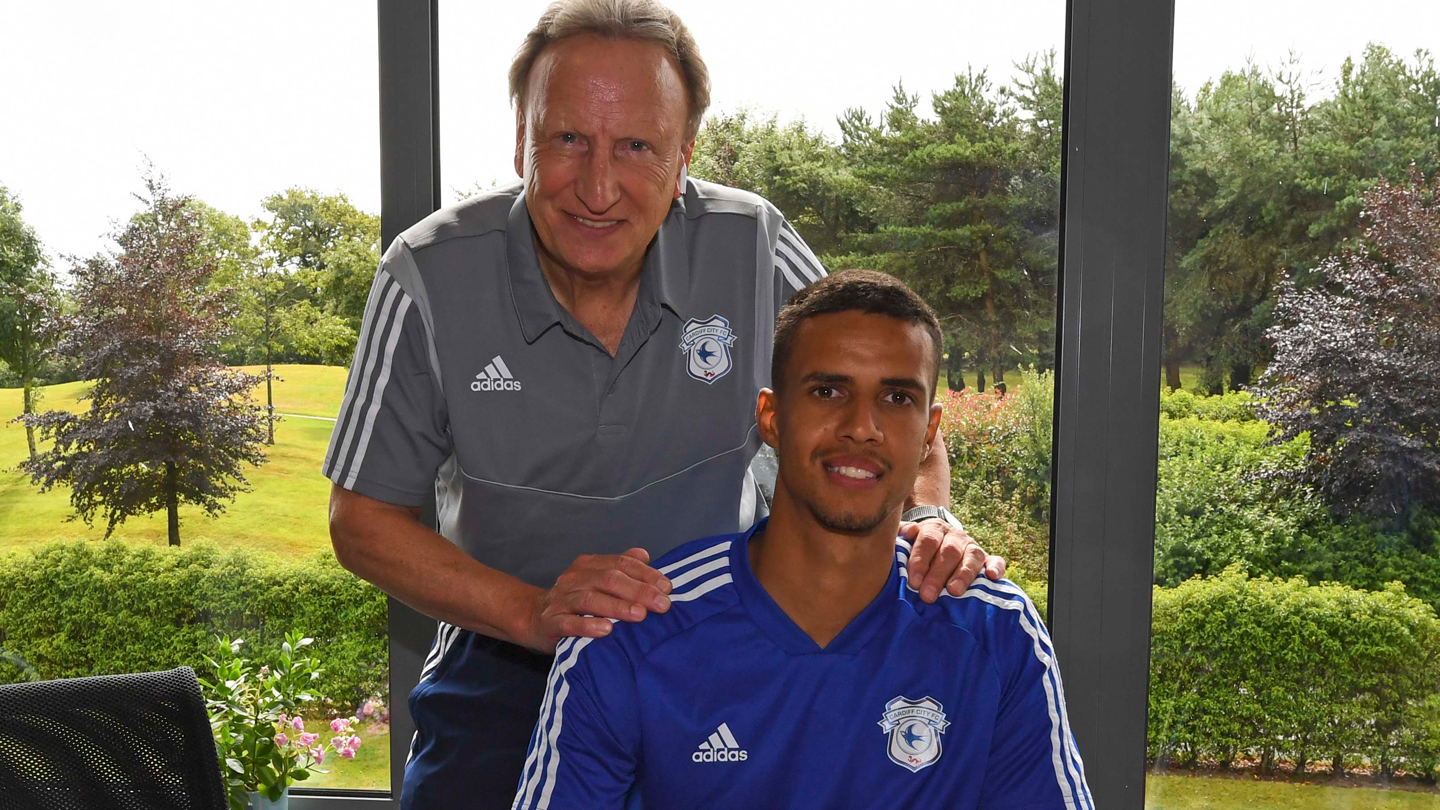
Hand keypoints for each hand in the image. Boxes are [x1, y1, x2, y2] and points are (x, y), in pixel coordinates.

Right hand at [524, 548, 672, 651]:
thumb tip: (645, 555)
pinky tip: (606, 631)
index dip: (646, 574)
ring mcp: (562, 599)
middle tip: (662, 604)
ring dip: (617, 607)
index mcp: (589, 565)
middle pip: (609, 579)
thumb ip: (620, 567)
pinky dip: (588, 626)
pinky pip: (569, 623)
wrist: (534, 618)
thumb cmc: (575, 600)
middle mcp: (575, 578)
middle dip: (639, 591)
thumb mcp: (596, 579)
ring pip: (590, 599)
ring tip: (639, 615)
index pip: (621, 563)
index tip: (667, 587)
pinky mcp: (551, 622)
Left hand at [901, 520, 1006, 603]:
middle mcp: (955, 536)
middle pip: (949, 552)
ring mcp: (972, 546)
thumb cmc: (919, 547)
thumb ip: (902, 535)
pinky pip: (996, 560)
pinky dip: (996, 567)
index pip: (928, 541)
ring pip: (971, 557)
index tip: (913, 582)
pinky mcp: (987, 558)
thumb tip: (905, 533)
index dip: (920, 561)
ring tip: (954, 591)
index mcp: (934, 528)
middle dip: (938, 575)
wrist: (940, 538)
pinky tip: (991, 576)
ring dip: (963, 575)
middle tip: (928, 596)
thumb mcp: (907, 539)